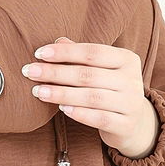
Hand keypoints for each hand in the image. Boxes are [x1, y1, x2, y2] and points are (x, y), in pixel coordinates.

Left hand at [21, 36, 159, 158]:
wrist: (134, 123)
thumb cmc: (109, 89)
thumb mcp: (100, 69)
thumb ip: (81, 55)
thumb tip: (58, 41)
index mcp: (126, 59)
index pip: (92, 52)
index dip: (65, 52)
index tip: (39, 53)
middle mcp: (132, 79)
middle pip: (88, 74)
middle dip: (55, 72)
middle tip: (30, 72)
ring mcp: (131, 103)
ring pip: (92, 97)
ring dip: (61, 93)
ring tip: (39, 91)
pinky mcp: (126, 125)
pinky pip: (100, 118)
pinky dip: (79, 113)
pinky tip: (61, 108)